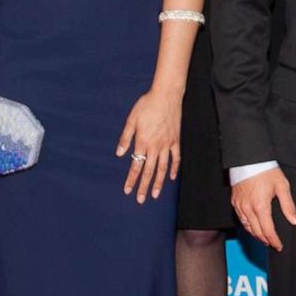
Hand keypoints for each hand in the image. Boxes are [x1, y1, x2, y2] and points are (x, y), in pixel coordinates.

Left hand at [116, 89, 181, 203]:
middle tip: (140, 200)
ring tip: (154, 194)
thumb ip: (126, 137)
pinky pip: (176, 158)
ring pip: (163, 168)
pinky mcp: (176, 140)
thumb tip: (119, 153)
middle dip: (143, 186)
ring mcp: (167, 144)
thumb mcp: (132, 119)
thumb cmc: (147, 104)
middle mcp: (155, 146)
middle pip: (149, 171)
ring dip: (158, 182)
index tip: (127, 190)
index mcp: (143, 141)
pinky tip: (172, 177)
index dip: (131, 179)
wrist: (166, 95)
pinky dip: (174, 168)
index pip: (135, 165)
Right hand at [231, 167, 295, 250]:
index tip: (279, 246)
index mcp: (260, 206)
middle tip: (273, 244)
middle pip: (256, 232)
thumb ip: (288, 206)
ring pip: (247, 227)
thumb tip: (295, 221)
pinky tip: (253, 227)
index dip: (274, 241)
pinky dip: (248, 226)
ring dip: (256, 235)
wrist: (248, 159)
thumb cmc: (266, 170)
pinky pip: (241, 219)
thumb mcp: (282, 186)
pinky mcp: (235, 202)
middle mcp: (248, 209)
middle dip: (265, 240)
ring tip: (264, 238)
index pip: (267, 231)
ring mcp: (239, 206)